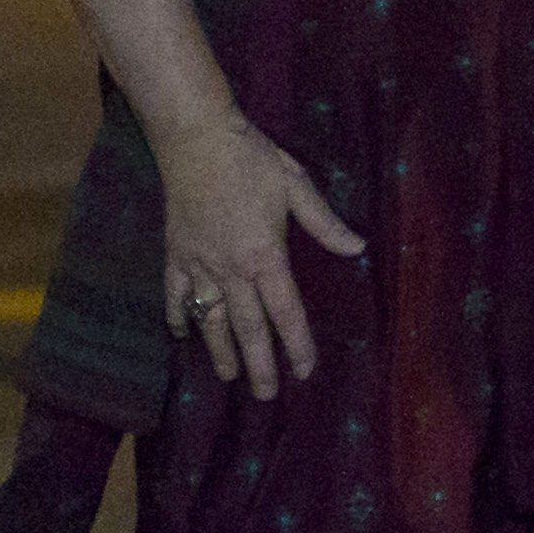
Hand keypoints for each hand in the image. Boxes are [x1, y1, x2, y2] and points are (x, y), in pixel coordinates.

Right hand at [158, 109, 365, 402]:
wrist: (195, 138)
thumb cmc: (251, 158)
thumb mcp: (296, 185)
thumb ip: (324, 223)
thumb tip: (358, 248)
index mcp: (265, 255)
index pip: (286, 311)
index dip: (297, 344)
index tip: (305, 371)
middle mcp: (231, 269)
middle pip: (248, 327)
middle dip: (259, 364)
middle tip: (267, 394)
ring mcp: (199, 264)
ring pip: (211, 318)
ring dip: (221, 350)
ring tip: (228, 376)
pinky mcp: (175, 253)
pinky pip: (175, 294)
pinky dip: (178, 315)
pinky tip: (180, 333)